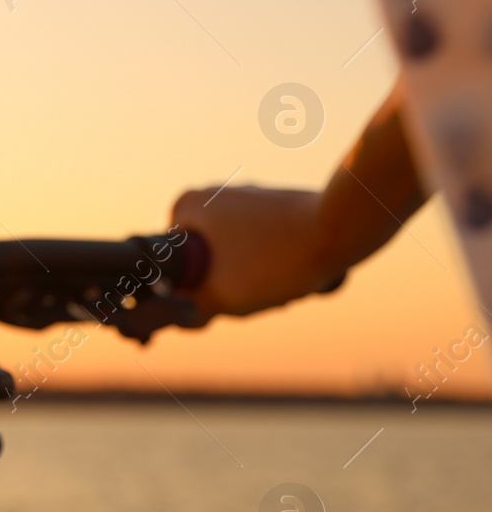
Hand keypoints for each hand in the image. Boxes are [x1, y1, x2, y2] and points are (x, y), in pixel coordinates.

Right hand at [171, 185, 344, 322]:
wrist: (343, 228)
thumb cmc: (275, 259)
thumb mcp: (221, 297)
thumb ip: (190, 311)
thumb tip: (181, 318)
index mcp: (189, 205)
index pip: (168, 262)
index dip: (190, 289)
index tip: (216, 295)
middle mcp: (216, 193)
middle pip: (206, 260)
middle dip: (227, 284)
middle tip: (249, 293)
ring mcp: (251, 197)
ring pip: (238, 256)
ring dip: (254, 278)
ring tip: (279, 283)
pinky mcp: (281, 206)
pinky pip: (265, 247)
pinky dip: (275, 264)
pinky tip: (296, 272)